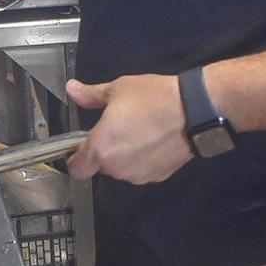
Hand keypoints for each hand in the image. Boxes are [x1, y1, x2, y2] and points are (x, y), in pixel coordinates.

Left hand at [66, 74, 190, 183]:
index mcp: (100, 148)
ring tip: (140, 133)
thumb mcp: (117, 89)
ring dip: (125, 157)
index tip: (81, 147)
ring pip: (122, 170)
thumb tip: (71, 89)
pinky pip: (142, 171)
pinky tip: (155, 142)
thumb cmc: (152, 98)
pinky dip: (144, 161)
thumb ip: (90, 95)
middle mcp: (116, 168)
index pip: (77, 169)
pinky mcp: (158, 177)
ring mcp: (138, 175)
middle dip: (105, 152)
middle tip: (118, 129)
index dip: (76, 159)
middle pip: (101, 167)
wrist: (194, 111)